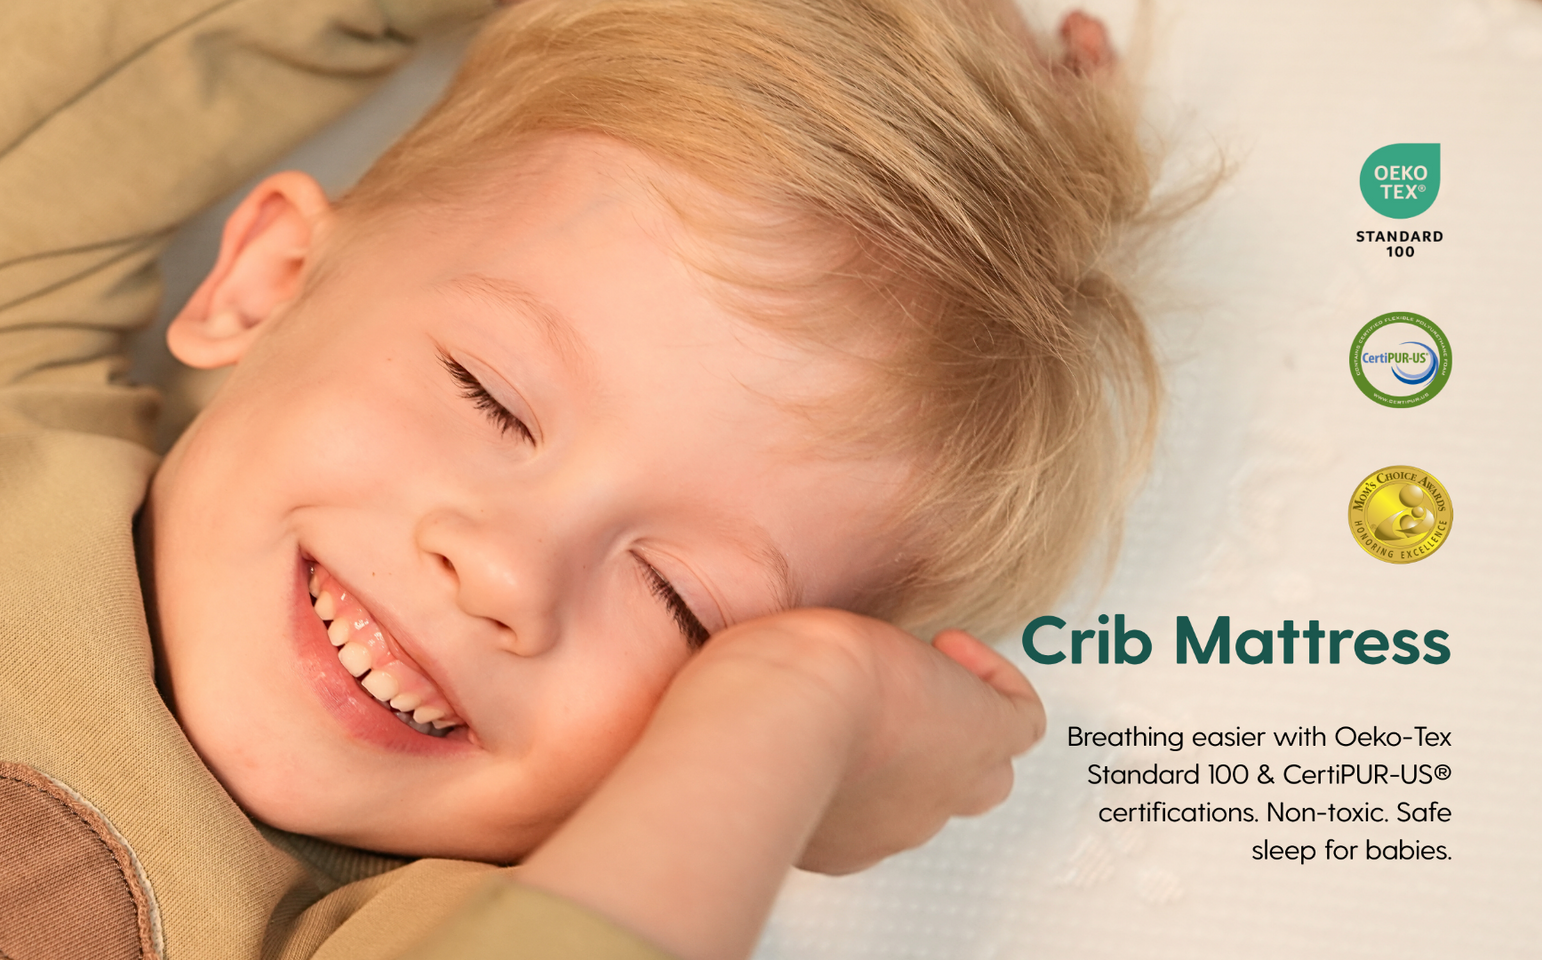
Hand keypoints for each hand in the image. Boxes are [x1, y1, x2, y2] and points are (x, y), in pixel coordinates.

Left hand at [516, 608, 1043, 959]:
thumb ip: (651, 729)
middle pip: (927, 781)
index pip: (859, 796)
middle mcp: (887, 810)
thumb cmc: (726, 723)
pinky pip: (1014, 716)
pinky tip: (962, 655)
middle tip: (894, 683)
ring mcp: (934, 778)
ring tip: (923, 660)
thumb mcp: (693, 724)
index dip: (854, 754)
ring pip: (967, 749)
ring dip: (946, 700)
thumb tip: (527, 751)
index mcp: (826, 810)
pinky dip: (994, 685)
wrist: (771, 719)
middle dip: (910, 732)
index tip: (839, 712)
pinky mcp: (973, 736)